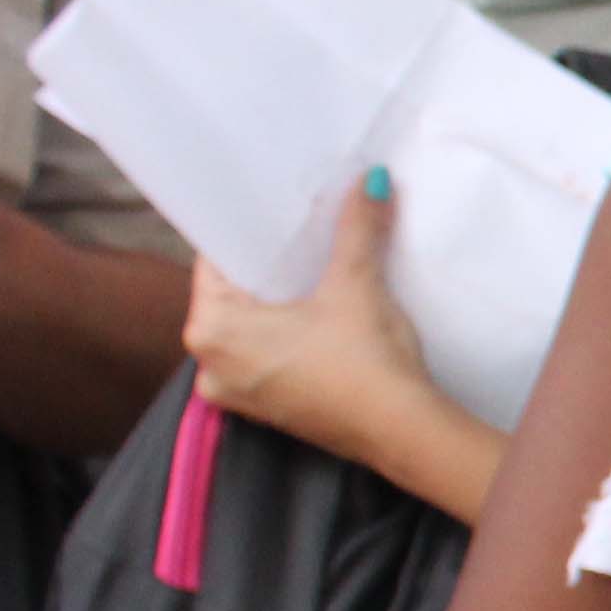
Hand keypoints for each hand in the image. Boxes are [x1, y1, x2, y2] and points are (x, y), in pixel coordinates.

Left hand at [185, 168, 450, 463]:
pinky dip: (285, 336)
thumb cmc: (364, 361)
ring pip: (249, 327)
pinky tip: (319, 318)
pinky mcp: (265, 409)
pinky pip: (263, 356)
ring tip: (315, 274)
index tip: (275, 214)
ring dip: (278, 303)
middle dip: (267, 268)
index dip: (248, 233)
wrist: (400, 430)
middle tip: (301, 237)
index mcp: (210, 329)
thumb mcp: (355, 283)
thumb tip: (369, 179)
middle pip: (233, 296)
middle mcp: (209, 364)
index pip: (216, 262)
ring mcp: (235, 392)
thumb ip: (355, 227)